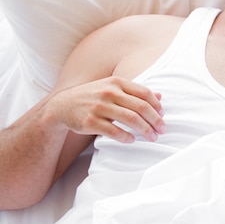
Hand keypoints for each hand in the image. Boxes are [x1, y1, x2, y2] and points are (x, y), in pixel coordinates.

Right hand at [51, 76, 165, 142]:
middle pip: (140, 107)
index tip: (163, 115)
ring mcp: (99, 107)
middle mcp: (109, 93)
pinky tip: (132, 140)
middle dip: (155, 120)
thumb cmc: (93, 96)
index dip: (157, 105)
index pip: (144, 93)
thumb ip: (136, 92)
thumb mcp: (113, 88)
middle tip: (162, 130)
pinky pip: (113, 131)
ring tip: (152, 137)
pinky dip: (126, 137)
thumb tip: (161, 96)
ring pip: (130, 119)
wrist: (62, 106)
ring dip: (145, 130)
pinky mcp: (90, 121)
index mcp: (117, 83)